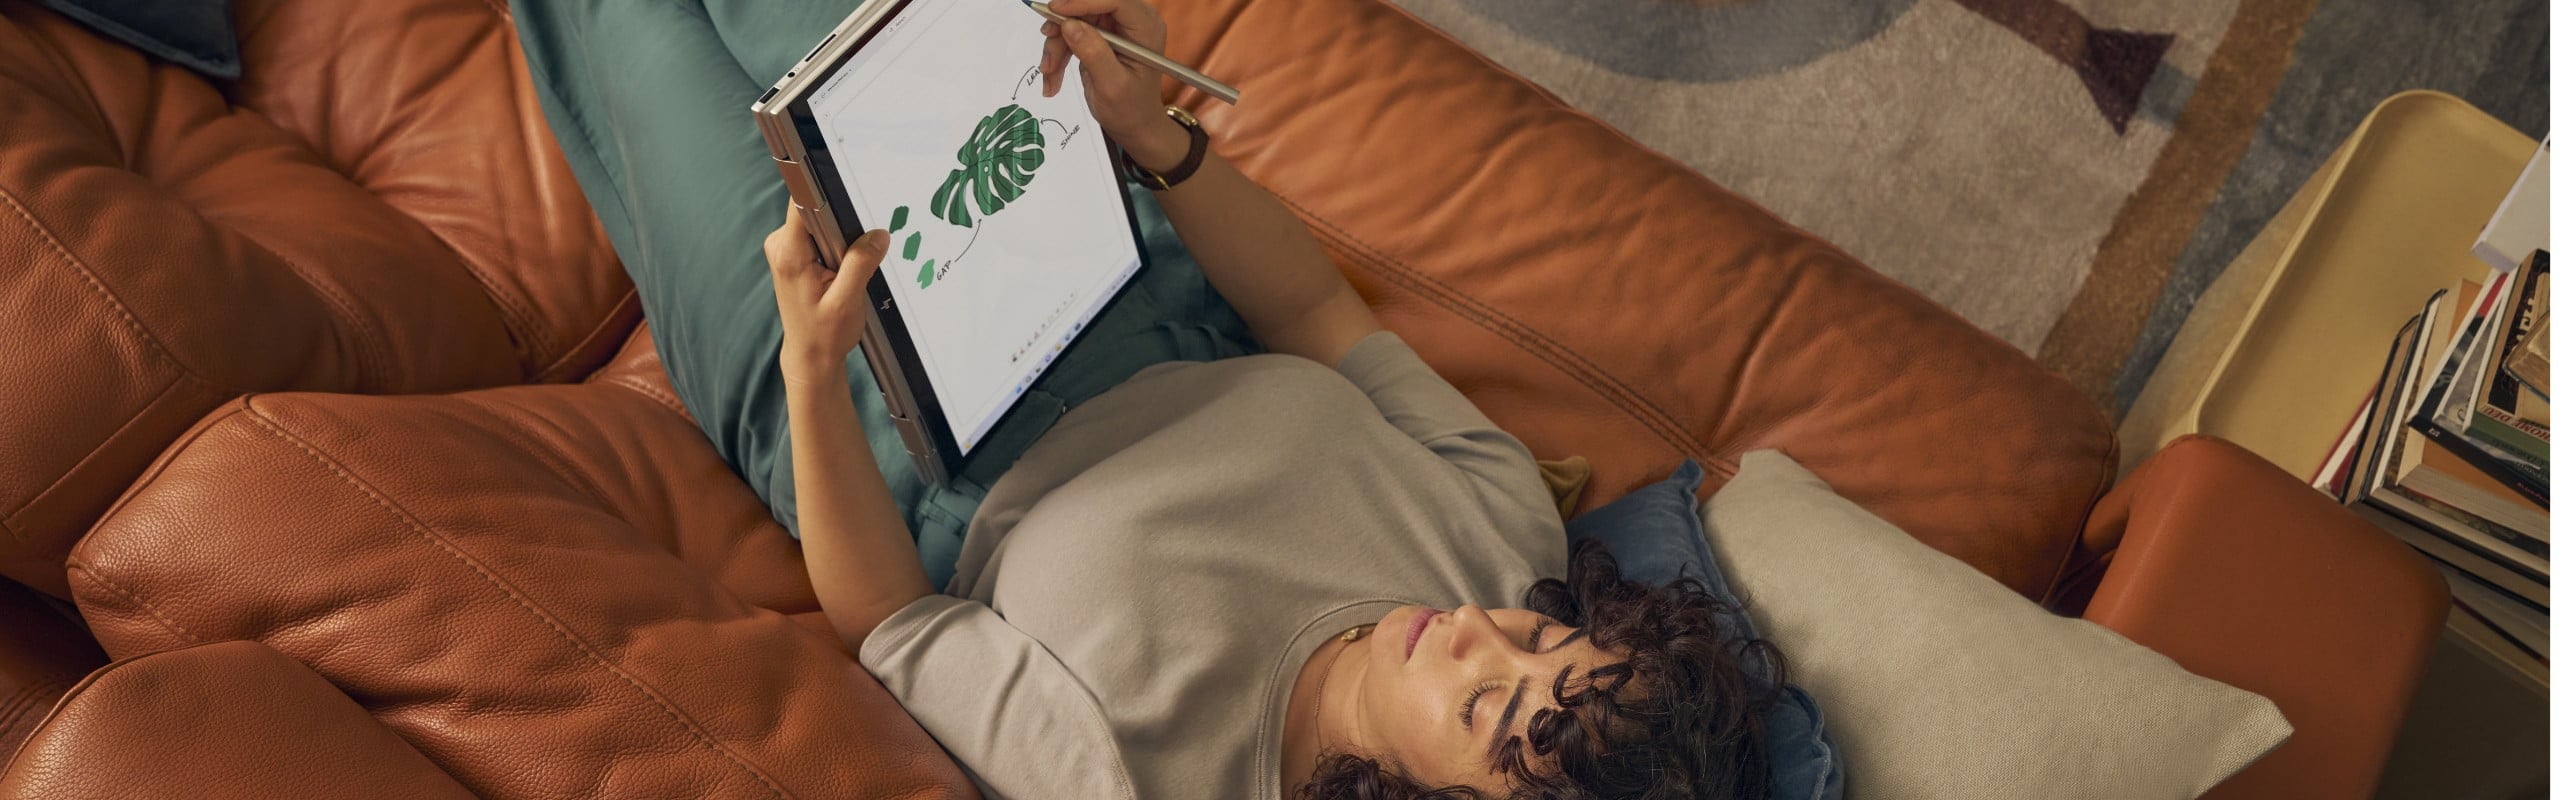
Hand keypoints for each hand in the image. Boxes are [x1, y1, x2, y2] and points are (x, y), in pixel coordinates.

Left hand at [767, 205, 887, 386]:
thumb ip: (861, 263)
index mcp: (790, 254)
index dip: (825, 195)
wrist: (810, 354)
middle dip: (840, 227)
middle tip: (850, 258)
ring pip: (820, 220)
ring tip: (842, 270)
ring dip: (839, 239)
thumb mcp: (847, 301)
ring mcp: (784, 247)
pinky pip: (818, 232)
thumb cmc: (824, 333)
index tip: (846, 203)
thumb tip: (878, 235)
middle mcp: (781, 245)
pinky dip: (834, 246)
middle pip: (815, 208)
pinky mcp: (792, 252)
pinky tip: (837, 270)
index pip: (802, 202)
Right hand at [1038, 0, 1188, 168]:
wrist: (1134, 125)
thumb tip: (1070, 25)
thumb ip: (1094, 53)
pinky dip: (1057, 53)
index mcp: (1145, 27)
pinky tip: (1052, 77)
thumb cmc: (1131, 109)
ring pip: (1072, 20)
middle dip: (1063, 28)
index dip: (1083, 2)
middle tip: (1047, 48)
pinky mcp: (1097, 35)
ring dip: (1056, 46)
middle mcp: (1130, 20)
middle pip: (1087, 6)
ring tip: (1050, 74)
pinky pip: (1069, 32)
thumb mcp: (1113, 85)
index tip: (1056, 12)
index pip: (1114, 0)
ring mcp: (1113, 27)